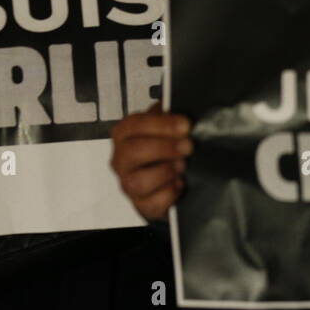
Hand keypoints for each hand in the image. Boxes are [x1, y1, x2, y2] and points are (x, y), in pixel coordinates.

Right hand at [110, 101, 191, 220]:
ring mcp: (128, 183)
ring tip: (182, 165)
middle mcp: (122, 159)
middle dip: (164, 148)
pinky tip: (179, 183)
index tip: (185, 125)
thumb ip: (168, 115)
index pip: (136, 125)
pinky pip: (152, 202)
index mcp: (124, 134)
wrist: (161, 179)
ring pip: (138, 181)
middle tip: (187, 146)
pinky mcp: (140, 204)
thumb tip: (181, 105)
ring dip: (165, 172)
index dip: (162, 124)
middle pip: (134, 152)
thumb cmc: (160, 149)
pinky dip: (169, 193)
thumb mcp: (163, 126)